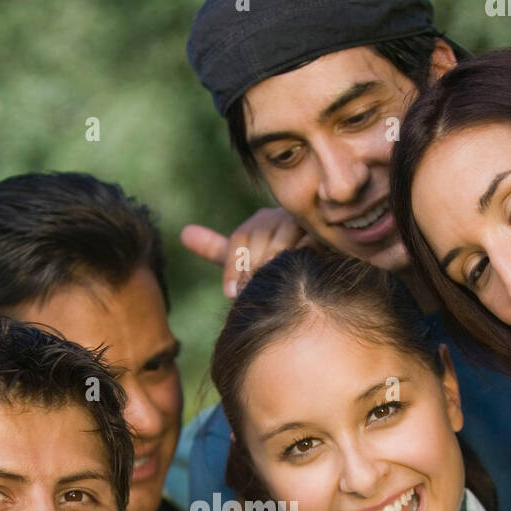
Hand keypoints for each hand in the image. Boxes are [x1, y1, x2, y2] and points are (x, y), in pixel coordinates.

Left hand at [181, 207, 312, 297]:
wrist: (324, 272)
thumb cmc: (278, 265)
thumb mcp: (247, 257)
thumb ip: (217, 249)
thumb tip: (183, 233)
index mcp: (259, 223)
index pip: (239, 240)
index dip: (232, 267)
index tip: (232, 293)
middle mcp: (280, 217)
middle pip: (260, 237)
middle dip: (253, 267)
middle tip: (252, 291)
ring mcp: (304, 223)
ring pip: (282, 239)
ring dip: (273, 264)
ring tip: (271, 284)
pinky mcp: (327, 234)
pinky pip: (310, 242)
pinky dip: (300, 258)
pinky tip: (295, 276)